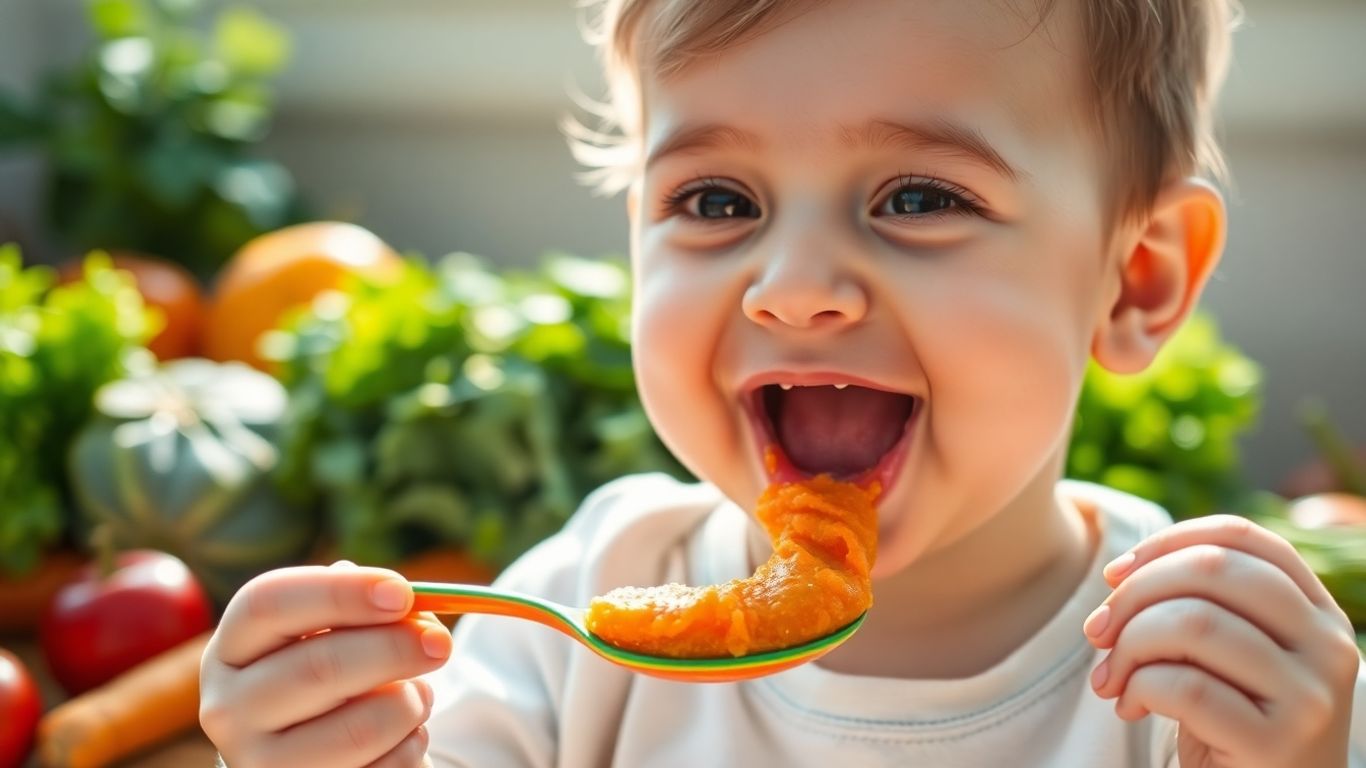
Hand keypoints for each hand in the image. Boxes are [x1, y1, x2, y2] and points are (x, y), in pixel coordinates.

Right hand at [200, 562, 452, 767]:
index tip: (401, 592)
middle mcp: (229, 708)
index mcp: (233, 649)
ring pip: (360, 728)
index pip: (268, 603)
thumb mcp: (339, 633)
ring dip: (410, 704)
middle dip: (395, 649)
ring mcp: (260, 763)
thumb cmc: (336, 674)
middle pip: (318, 666)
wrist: (326, 754)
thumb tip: (407, 608)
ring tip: (419, 696)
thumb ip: (367, 610)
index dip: (340, 592)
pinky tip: (405, 735)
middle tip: (440, 643)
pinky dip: (410, 746)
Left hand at [1083, 514, 1358, 767]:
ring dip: (1128, 646)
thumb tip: (1119, 576)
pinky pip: (1184, 686)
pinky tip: (1130, 707)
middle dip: (1134, 593)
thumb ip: (1198, 606)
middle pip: (1212, 569)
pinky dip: (1138, 687)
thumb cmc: (1230, 726)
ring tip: (1111, 678)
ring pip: (1192, 622)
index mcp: (1317, 613)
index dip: (1166, 542)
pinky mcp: (1278, 744)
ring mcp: (1310, 697)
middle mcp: (1328, 647)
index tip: (1115, 576)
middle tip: (1098, 633)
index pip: (1241, 537)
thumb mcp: (1225, 656)